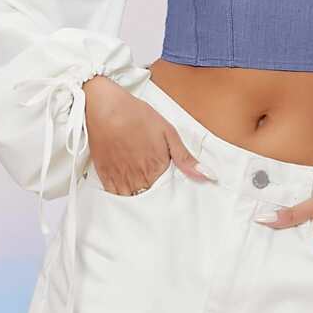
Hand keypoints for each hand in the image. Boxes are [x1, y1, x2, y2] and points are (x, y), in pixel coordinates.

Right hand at [82, 75, 216, 194]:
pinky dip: (121, 199)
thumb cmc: (137, 116)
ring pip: (132, 200)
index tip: (174, 196)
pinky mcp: (105, 175)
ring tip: (145, 202)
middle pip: (150, 199)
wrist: (106, 108)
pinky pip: (114, 196)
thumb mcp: (168, 132)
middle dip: (155, 203)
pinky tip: (126, 197)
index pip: (168, 193)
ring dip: (139, 203)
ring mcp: (121, 177)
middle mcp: (139, 176)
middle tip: (160, 204)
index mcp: (157, 167)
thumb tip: (208, 175)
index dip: (171, 195)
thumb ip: (185, 158)